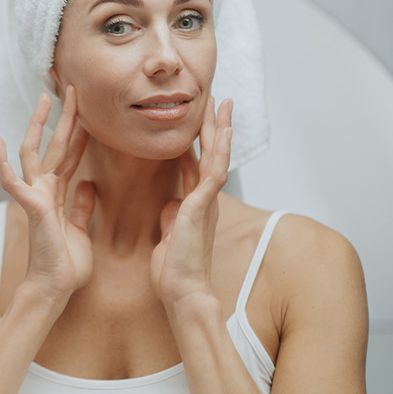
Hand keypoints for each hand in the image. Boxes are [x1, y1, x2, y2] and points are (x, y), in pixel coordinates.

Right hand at [0, 88, 94, 303]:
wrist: (56, 288)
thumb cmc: (66, 265)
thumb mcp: (81, 229)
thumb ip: (81, 206)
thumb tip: (87, 185)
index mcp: (57, 195)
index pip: (69, 156)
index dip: (77, 133)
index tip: (86, 111)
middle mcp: (44, 190)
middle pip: (53, 146)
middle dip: (62, 117)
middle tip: (70, 89)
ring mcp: (34, 196)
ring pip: (33, 153)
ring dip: (38, 126)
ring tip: (44, 100)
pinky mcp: (30, 206)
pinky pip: (12, 180)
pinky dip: (3, 161)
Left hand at [150, 96, 232, 305]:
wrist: (181, 292)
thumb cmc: (174, 272)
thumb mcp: (169, 237)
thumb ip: (173, 218)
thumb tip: (172, 205)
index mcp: (194, 206)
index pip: (195, 166)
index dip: (196, 144)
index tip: (196, 123)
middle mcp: (205, 200)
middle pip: (210, 155)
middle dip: (213, 127)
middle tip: (216, 101)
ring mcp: (206, 202)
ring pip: (217, 157)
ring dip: (220, 130)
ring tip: (222, 104)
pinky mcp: (203, 207)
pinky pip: (214, 172)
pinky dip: (219, 151)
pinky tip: (223, 131)